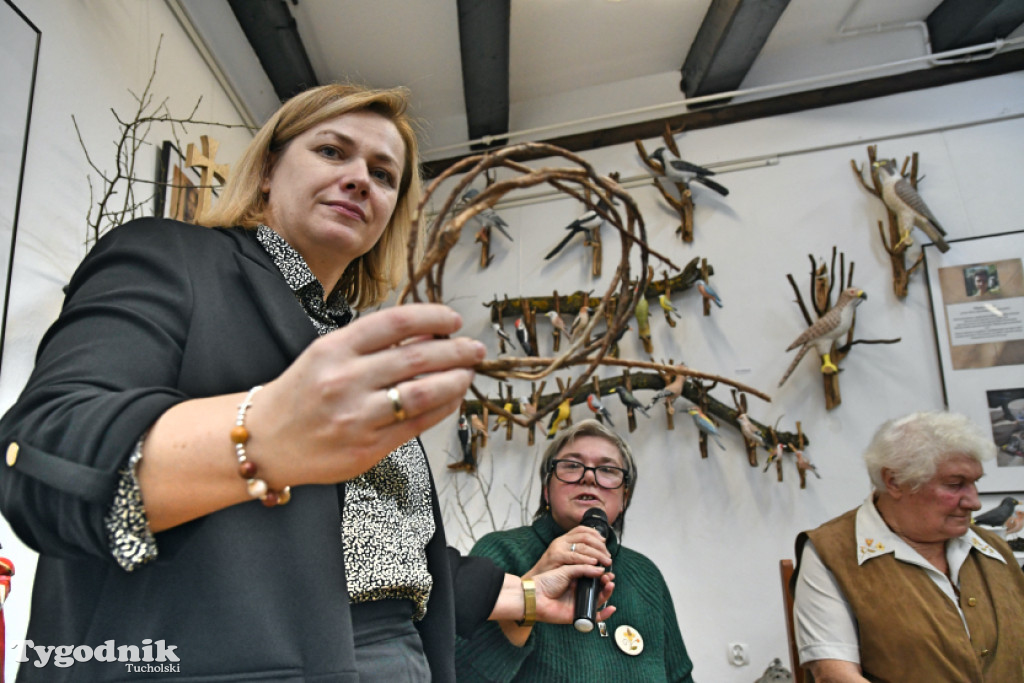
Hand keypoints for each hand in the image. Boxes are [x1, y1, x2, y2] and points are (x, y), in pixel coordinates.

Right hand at [248, 303, 484, 486]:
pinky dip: (442, 408)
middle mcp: (345, 380)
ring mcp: (357, 416)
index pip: (395, 322)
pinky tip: (452, 398)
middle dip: (456, 350)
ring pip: (423, 392)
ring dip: (455, 380)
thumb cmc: (300, 394)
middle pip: (417, 357)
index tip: (453, 319)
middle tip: (474, 348)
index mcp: (333, 349)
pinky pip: (417, 424)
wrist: (264, 442)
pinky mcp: (367, 448)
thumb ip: (373, 344)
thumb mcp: (326, 355)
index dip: (432, 316)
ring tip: (468, 373)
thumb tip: (428, 332)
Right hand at [525, 525, 611, 577]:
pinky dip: (586, 559)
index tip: (604, 542)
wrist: (534, 583)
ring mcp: (558, 547)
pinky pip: (575, 556)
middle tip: (608, 557)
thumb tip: (595, 554)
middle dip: (600, 546)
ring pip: (583, 546)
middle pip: (586, 537)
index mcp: (563, 539)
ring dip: (597, 553)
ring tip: (605, 562)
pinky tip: (594, 564)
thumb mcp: (564, 560)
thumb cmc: (550, 574)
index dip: (595, 534)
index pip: (582, 529)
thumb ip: (576, 555)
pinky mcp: (556, 556)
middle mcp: (561, 540)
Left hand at [532, 564, 615, 624]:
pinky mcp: (578, 615)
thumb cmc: (547, 582)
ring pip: (598, 600)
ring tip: (609, 585)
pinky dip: (604, 614)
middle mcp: (579, 592)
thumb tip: (600, 570)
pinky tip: (611, 608)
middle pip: (598, 589)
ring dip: (607, 594)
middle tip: (609, 578)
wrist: (535, 596)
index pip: (593, 577)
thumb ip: (584, 570)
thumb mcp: (567, 570)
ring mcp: (579, 603)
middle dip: (606, 583)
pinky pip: (594, 617)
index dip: (601, 574)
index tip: (607, 569)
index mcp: (576, 580)